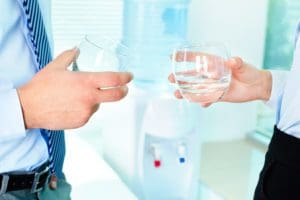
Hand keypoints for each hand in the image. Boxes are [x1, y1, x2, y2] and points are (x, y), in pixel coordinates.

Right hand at [17, 48, 132, 129]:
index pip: (113, 79)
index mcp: (86, 82)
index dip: (125, 77)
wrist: (29, 108)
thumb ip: (69, 56)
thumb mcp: (56, 66)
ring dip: (94, 100)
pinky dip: (84, 109)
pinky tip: (71, 105)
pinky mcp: (81, 122)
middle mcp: (89, 98)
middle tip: (124, 88)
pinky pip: (88, 113)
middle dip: (123, 91)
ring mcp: (86, 112)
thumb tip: (77, 49)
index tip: (129, 76)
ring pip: (98, 105)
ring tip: (75, 96)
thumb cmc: (42, 87)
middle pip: (116, 96)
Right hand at [169, 57, 271, 106]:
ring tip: (177, 94)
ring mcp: (213, 86)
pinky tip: (201, 104)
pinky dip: (204, 102)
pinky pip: (207, 99)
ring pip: (196, 89)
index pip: (198, 59)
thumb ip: (238, 63)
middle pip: (192, 75)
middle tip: (170, 79)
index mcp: (215, 64)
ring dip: (186, 91)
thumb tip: (233, 61)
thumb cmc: (250, 72)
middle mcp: (211, 75)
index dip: (185, 57)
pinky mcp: (218, 96)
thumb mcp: (244, 66)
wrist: (257, 86)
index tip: (172, 56)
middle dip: (180, 77)